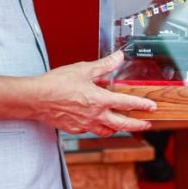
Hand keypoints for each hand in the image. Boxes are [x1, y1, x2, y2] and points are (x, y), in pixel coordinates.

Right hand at [23, 51, 156, 135]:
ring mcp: (85, 124)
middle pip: (122, 125)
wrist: (36, 99)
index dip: (142, 105)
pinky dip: (99, 127)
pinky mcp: (75, 129)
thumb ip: (104, 65)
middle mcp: (95, 115)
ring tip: (123, 125)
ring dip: (118, 128)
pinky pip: (91, 130)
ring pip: (107, 131)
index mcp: (99, 100)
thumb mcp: (83, 69)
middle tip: (146, 124)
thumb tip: (118, 57)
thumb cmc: (56, 83)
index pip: (127, 104)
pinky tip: (97, 122)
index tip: (151, 107)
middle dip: (137, 125)